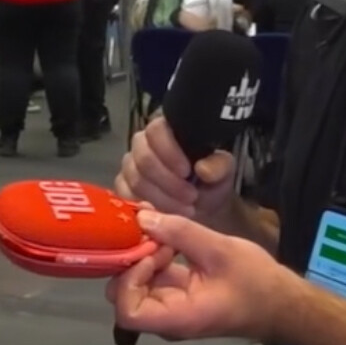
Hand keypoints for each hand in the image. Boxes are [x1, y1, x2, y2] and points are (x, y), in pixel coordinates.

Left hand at [106, 210, 284, 341]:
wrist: (282, 304)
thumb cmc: (257, 283)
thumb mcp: (221, 251)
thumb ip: (180, 233)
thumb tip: (142, 216)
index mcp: (176, 318)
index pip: (126, 312)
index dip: (128, 281)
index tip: (151, 254)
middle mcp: (165, 319)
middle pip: (124, 296)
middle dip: (134, 263)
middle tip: (154, 237)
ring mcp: (168, 308)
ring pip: (135, 285)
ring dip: (144, 257)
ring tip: (165, 234)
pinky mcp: (174, 296)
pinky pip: (152, 279)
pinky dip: (155, 258)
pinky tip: (169, 239)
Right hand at [114, 118, 236, 225]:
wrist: (200, 207)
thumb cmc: (208, 183)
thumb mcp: (223, 172)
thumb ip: (219, 166)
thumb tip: (203, 168)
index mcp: (167, 130)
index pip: (156, 130)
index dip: (169, 151)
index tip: (188, 171)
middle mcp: (142, 145)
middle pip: (143, 158)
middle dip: (168, 182)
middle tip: (190, 197)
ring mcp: (129, 167)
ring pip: (136, 180)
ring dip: (161, 198)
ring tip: (184, 209)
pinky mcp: (122, 188)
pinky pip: (126, 196)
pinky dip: (147, 208)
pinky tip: (165, 213)